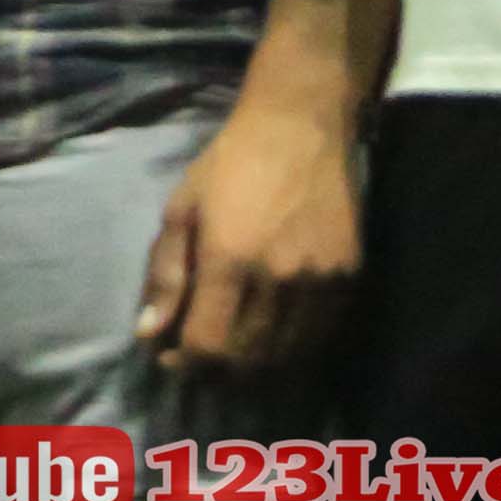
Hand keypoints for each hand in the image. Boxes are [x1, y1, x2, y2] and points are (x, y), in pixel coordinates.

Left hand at [140, 94, 363, 379]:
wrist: (301, 130)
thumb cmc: (229, 166)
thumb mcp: (180, 211)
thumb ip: (165, 276)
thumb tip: (149, 333)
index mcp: (229, 261)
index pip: (209, 345)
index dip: (185, 364)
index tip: (169, 358)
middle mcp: (279, 278)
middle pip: (248, 358)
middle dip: (216, 370)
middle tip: (197, 359)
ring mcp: (321, 281)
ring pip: (286, 354)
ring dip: (254, 365)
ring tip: (231, 352)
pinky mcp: (351, 277)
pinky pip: (321, 334)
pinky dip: (292, 347)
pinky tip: (270, 335)